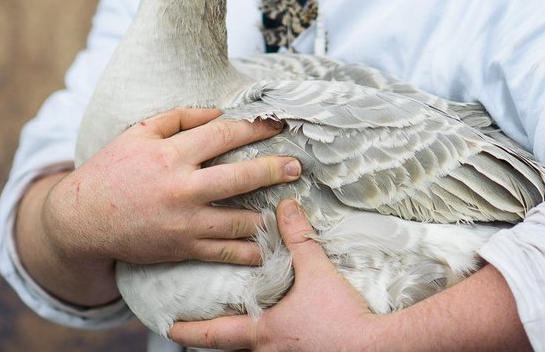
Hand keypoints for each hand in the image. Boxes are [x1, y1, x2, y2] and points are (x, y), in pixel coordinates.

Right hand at [17, 107, 301, 305]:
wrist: (82, 220)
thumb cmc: (111, 170)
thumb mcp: (139, 132)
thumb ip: (179, 117)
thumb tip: (218, 112)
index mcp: (171, 154)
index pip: (224, 135)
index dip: (256, 127)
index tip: (278, 124)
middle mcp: (182, 187)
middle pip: (240, 177)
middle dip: (273, 170)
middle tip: (296, 167)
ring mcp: (184, 221)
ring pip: (237, 220)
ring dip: (265, 215)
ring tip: (286, 209)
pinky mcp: (181, 248)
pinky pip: (222, 252)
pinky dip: (247, 252)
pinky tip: (265, 248)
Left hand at [169, 199, 384, 351]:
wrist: (376, 348)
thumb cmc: (342, 317)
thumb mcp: (317, 271)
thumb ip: (298, 238)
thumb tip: (285, 207)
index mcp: (262, 332)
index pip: (213, 334)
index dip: (188, 331)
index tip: (168, 327)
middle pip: (230, 350)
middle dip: (214, 339)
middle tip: (199, 327)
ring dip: (247, 342)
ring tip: (245, 327)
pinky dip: (274, 345)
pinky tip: (286, 335)